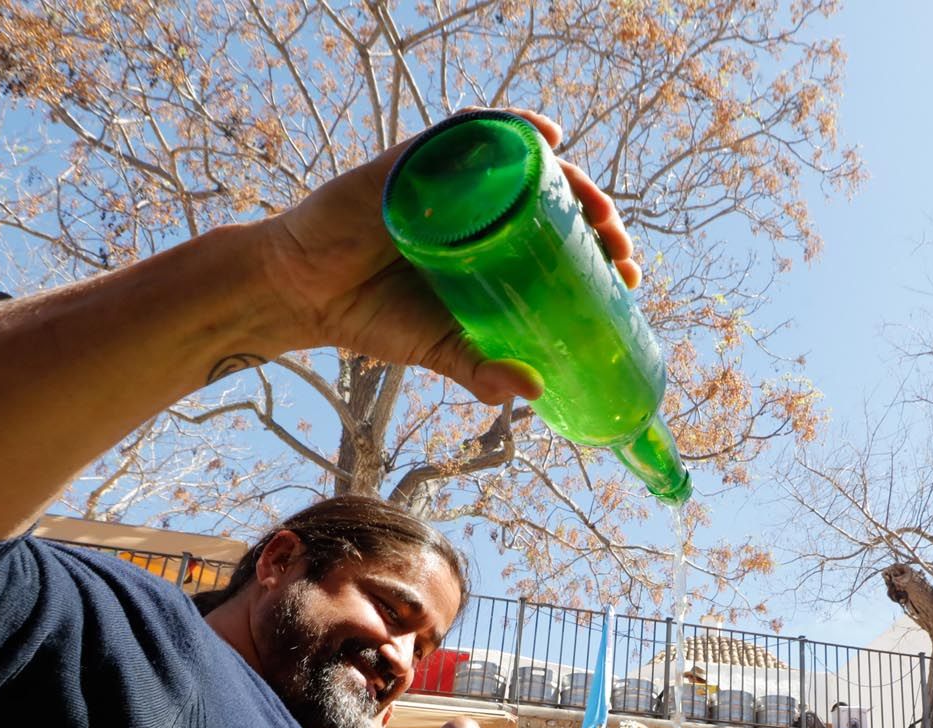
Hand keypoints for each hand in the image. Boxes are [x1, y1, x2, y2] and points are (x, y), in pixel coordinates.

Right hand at [254, 108, 637, 400]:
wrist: (303, 294)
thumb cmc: (374, 316)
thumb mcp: (442, 350)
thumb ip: (482, 371)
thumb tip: (535, 394)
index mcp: (493, 251)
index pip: (560, 241)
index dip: (601, 251)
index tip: (629, 274)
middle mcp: (479, 211)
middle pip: (553, 199)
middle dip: (596, 215)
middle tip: (617, 245)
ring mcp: (450, 183)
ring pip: (522, 164)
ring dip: (568, 177)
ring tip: (595, 205)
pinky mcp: (416, 162)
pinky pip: (466, 133)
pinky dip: (507, 127)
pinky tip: (543, 136)